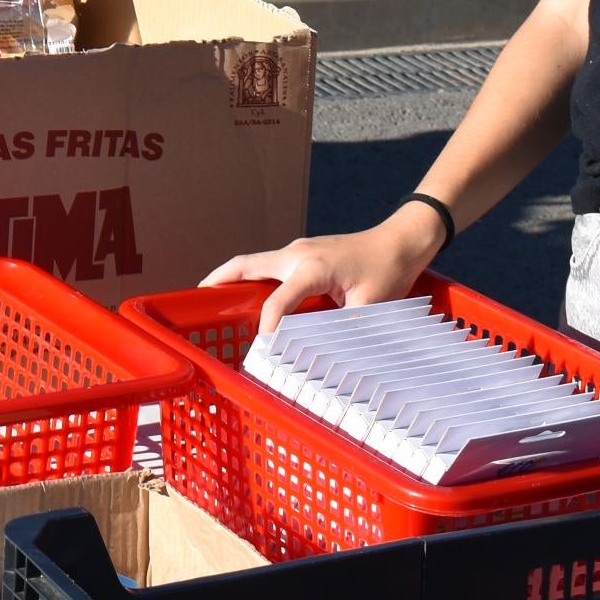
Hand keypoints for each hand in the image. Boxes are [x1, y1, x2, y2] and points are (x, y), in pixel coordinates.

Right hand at [202, 207, 448, 337]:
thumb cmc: (387, 270)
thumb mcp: (370, 307)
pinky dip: (254, 279)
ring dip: (233, 277)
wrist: (401, 240)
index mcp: (311, 267)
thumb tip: (327, 358)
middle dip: (219, 280)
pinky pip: (270, 266)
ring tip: (214, 298)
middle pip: (245, 264)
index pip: (276, 301)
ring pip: (255, 262)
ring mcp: (298, 250)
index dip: (267, 327)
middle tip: (198, 298)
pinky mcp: (304, 253)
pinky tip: (254, 296)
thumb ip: (345, 330)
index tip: (261, 349)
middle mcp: (296, 254)